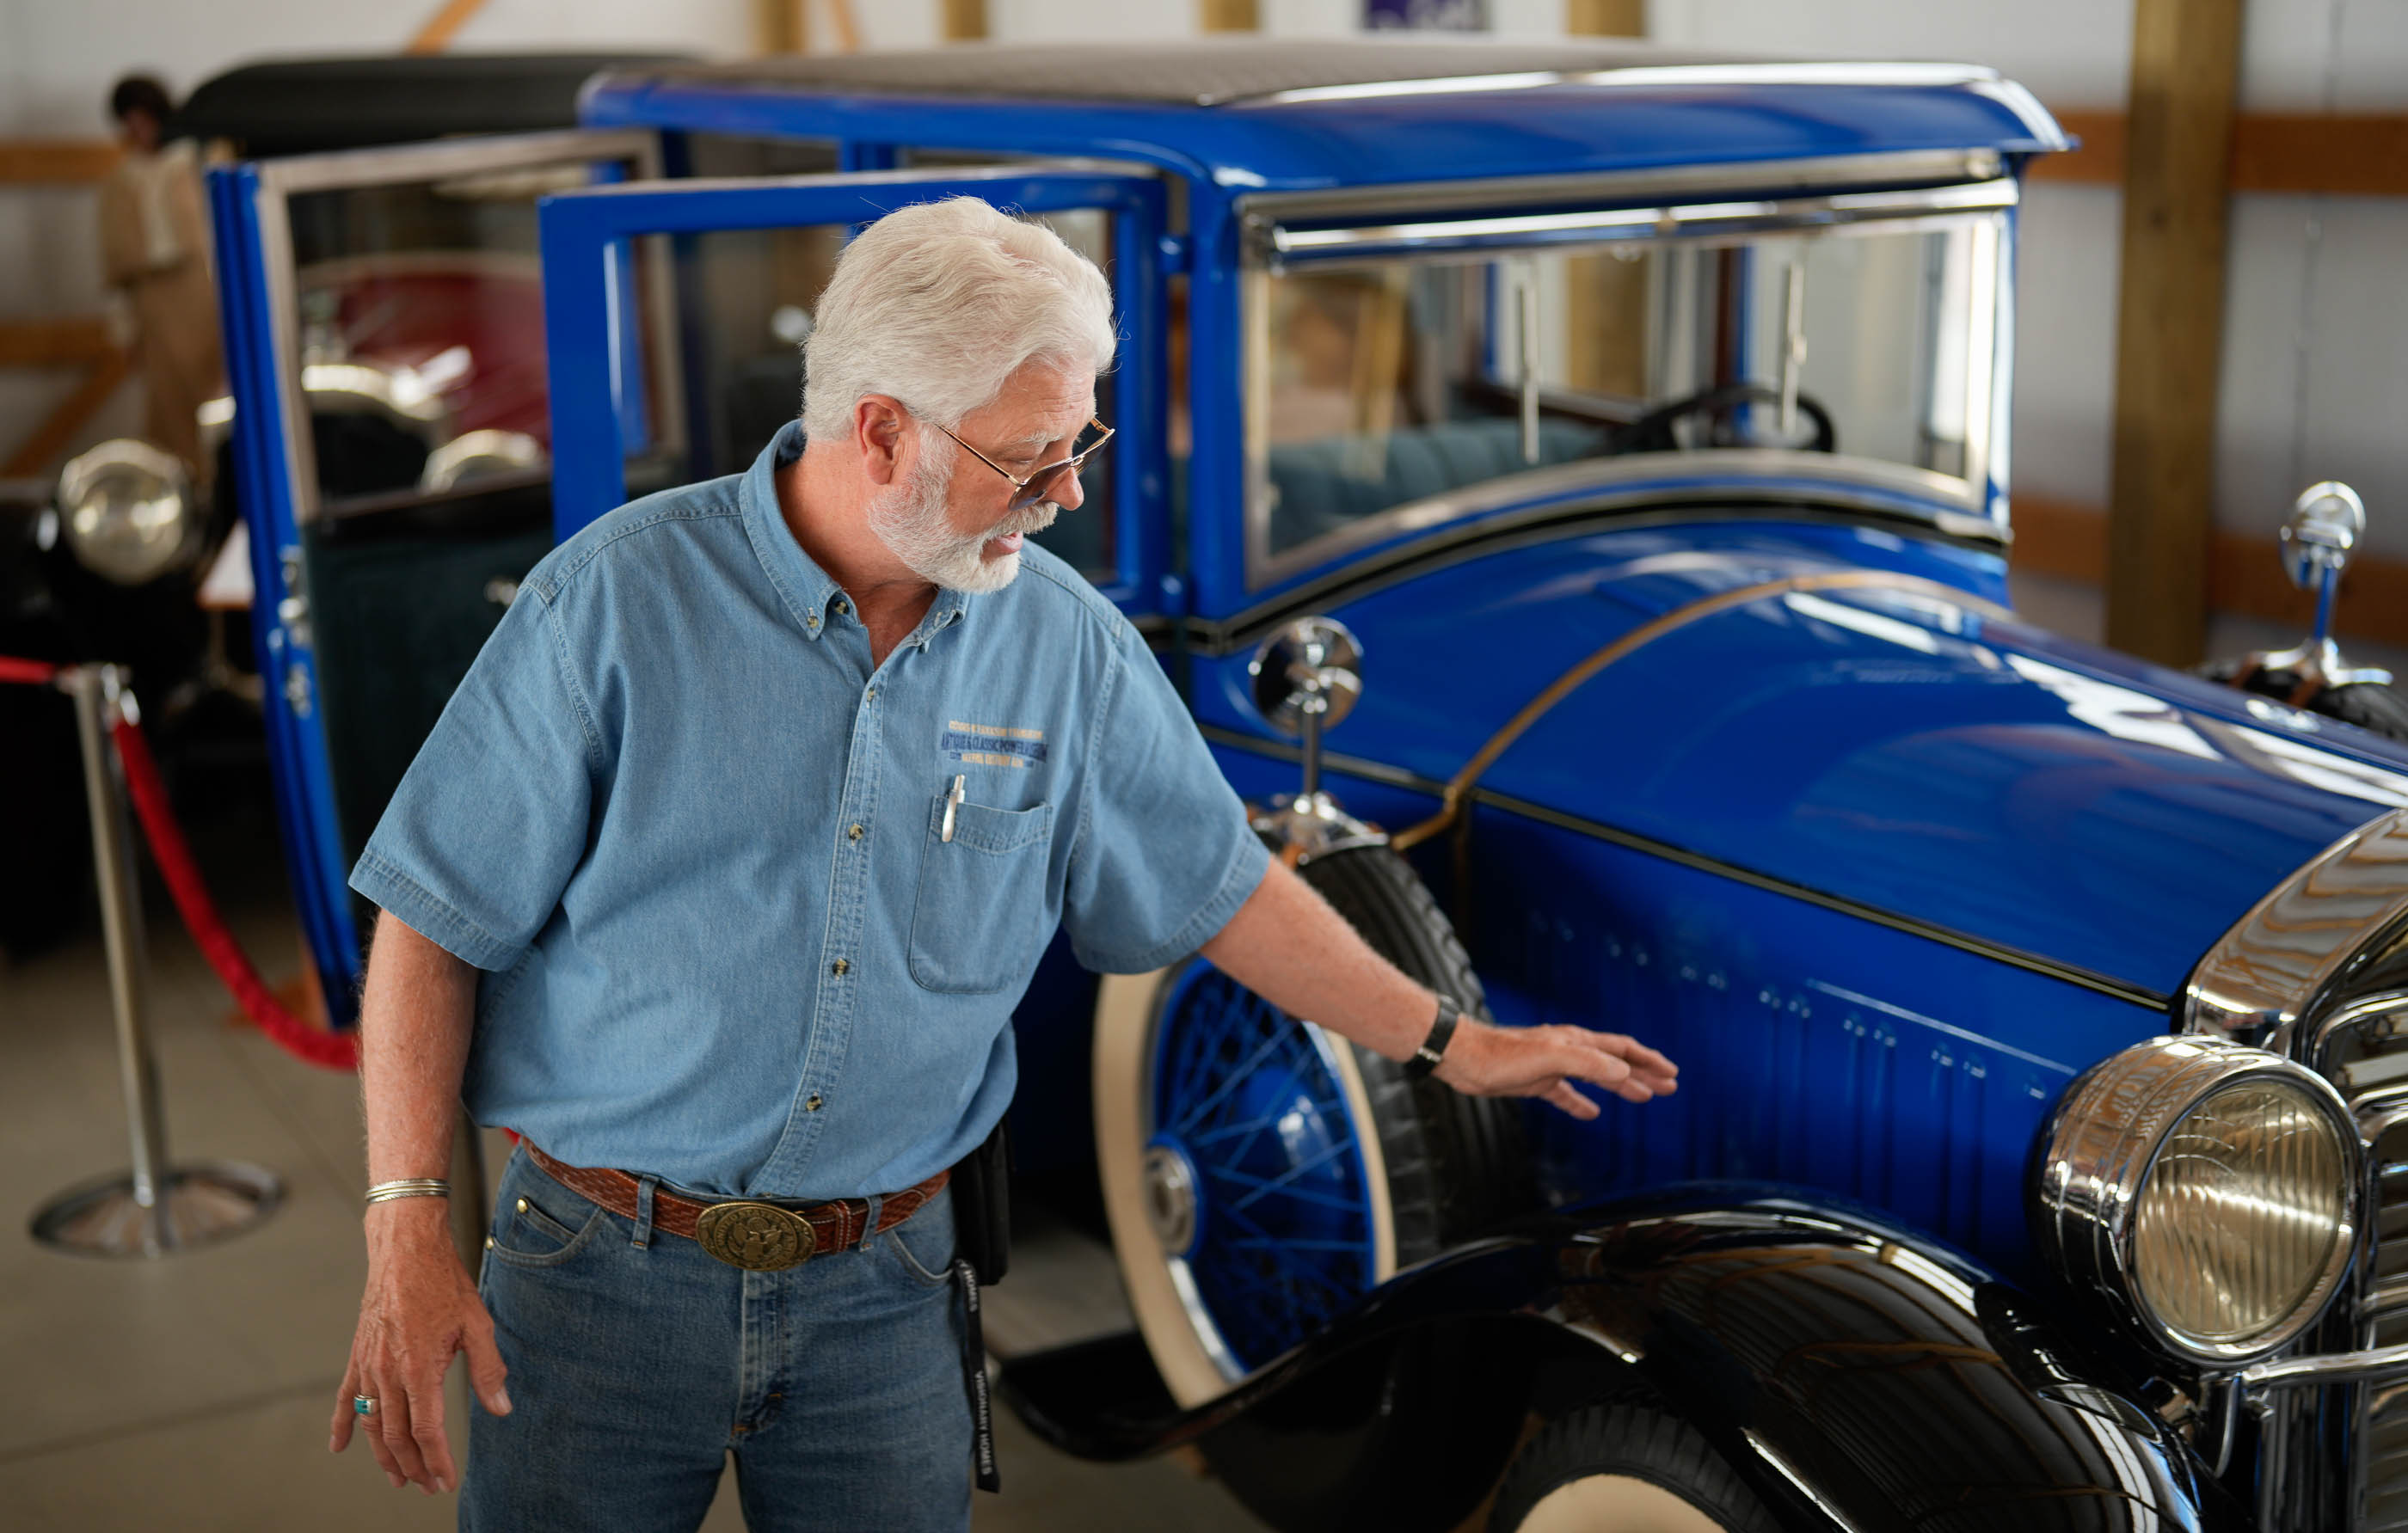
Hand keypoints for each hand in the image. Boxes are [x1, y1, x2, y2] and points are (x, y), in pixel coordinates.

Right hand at [330, 1201, 510, 1493]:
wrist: (405, 1251)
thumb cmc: (443, 1283)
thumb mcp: (477, 1325)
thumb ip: (488, 1370)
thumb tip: (501, 1407)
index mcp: (420, 1368)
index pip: (427, 1431)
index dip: (437, 1461)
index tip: (445, 1481)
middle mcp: (389, 1373)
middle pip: (397, 1435)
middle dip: (414, 1466)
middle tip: (427, 1485)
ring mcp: (369, 1366)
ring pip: (372, 1424)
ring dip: (384, 1455)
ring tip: (398, 1477)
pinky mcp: (358, 1356)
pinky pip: (345, 1398)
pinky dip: (342, 1425)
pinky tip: (338, 1446)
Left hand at [1431, 1019, 1677, 1119]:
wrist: (1464, 1057)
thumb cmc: (1504, 1054)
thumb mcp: (1553, 1058)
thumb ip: (1590, 1063)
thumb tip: (1623, 1071)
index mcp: (1577, 1042)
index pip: (1622, 1050)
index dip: (1648, 1061)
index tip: (1671, 1073)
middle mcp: (1569, 1051)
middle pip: (1614, 1063)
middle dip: (1643, 1074)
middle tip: (1668, 1088)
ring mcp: (1553, 1066)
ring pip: (1596, 1078)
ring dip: (1620, 1087)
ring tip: (1642, 1098)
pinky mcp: (1536, 1082)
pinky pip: (1566, 1094)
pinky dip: (1581, 1103)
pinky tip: (1592, 1114)